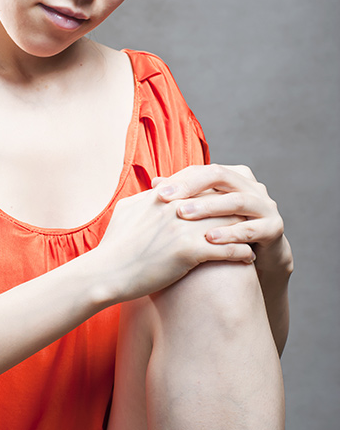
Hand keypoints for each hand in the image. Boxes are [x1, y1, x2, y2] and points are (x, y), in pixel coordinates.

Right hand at [97, 186, 255, 301]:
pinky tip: (250, 258)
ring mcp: (183, 228)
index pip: (201, 187)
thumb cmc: (113, 246)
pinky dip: (241, 253)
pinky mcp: (188, 251)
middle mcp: (176, 207)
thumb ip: (145, 197)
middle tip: (254, 219)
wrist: (104, 273)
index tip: (233, 202)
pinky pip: (225, 249)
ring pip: (227, 223)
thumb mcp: (126, 211)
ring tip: (258, 238)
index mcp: (163, 196)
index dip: (220, 195)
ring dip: (245, 231)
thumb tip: (155, 188)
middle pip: (219, 202)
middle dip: (238, 210)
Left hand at [152, 164, 285, 261]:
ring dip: (209, 207)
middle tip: (166, 198)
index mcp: (233, 176)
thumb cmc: (224, 232)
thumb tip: (155, 183)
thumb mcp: (203, 213)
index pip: (203, 170)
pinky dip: (230, 233)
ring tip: (184, 214)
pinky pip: (251, 228)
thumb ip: (184, 197)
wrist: (260, 260)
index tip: (156, 191)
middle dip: (191, 186)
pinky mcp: (274, 228)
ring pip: (237, 200)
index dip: (180, 178)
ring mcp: (266, 205)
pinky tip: (210, 239)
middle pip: (220, 176)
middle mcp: (251, 186)